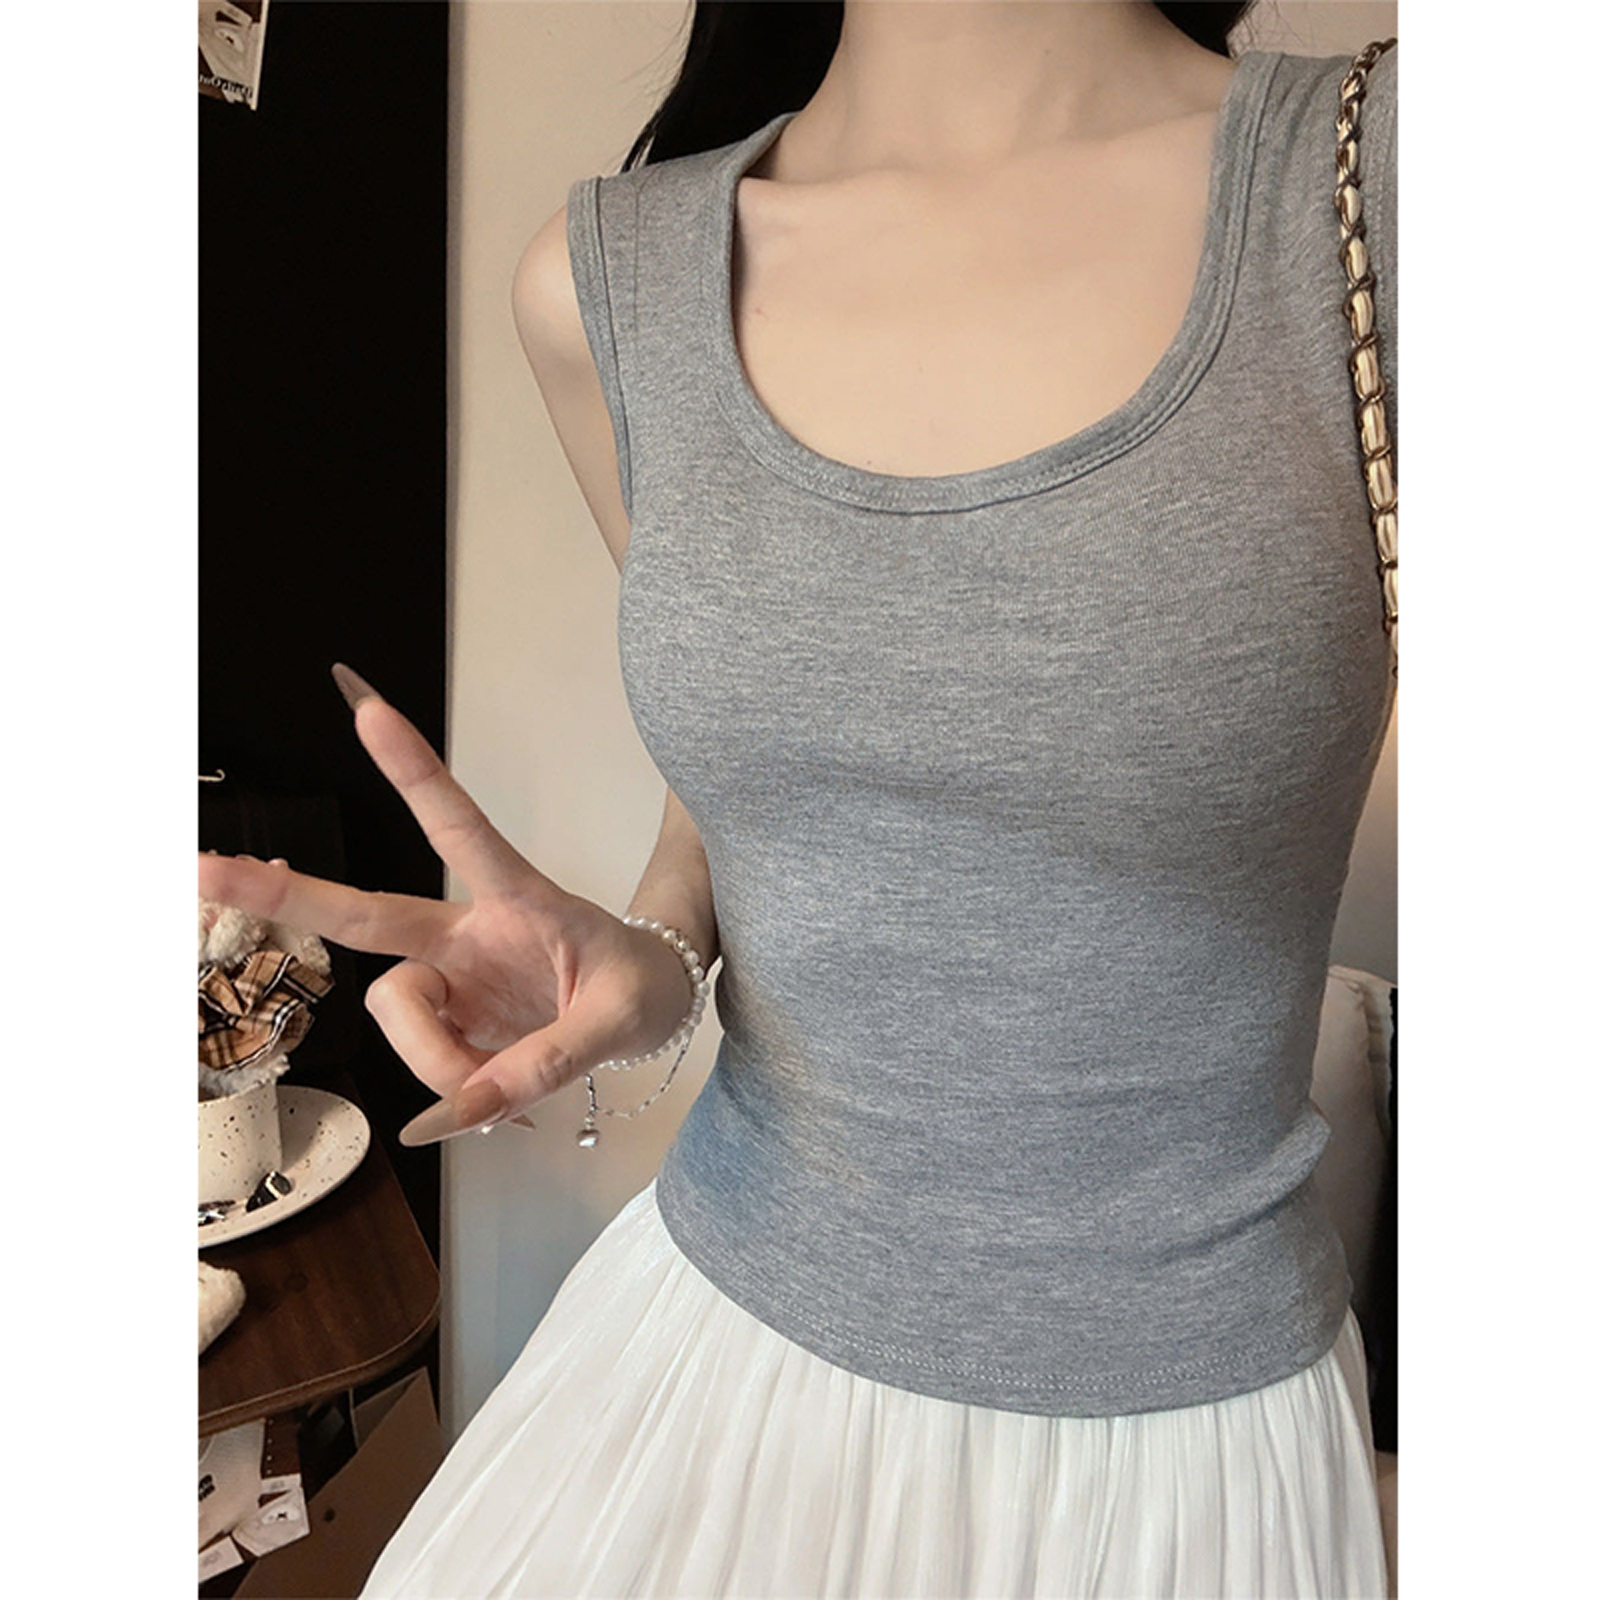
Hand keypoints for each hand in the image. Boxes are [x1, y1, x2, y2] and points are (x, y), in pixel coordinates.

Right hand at [196, 664, 703, 1144]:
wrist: (652, 1004)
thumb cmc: (640, 986)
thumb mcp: (620, 1021)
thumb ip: (544, 1065)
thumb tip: (449, 1116)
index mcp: (521, 900)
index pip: (464, 831)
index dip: (417, 776)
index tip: (370, 712)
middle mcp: (468, 932)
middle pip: (367, 913)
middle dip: (286, 893)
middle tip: (201, 867)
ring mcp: (450, 977)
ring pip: (393, 1011)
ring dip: (434, 1059)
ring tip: (500, 1090)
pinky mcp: (447, 1019)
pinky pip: (421, 1059)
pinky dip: (449, 1090)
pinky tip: (491, 1099)